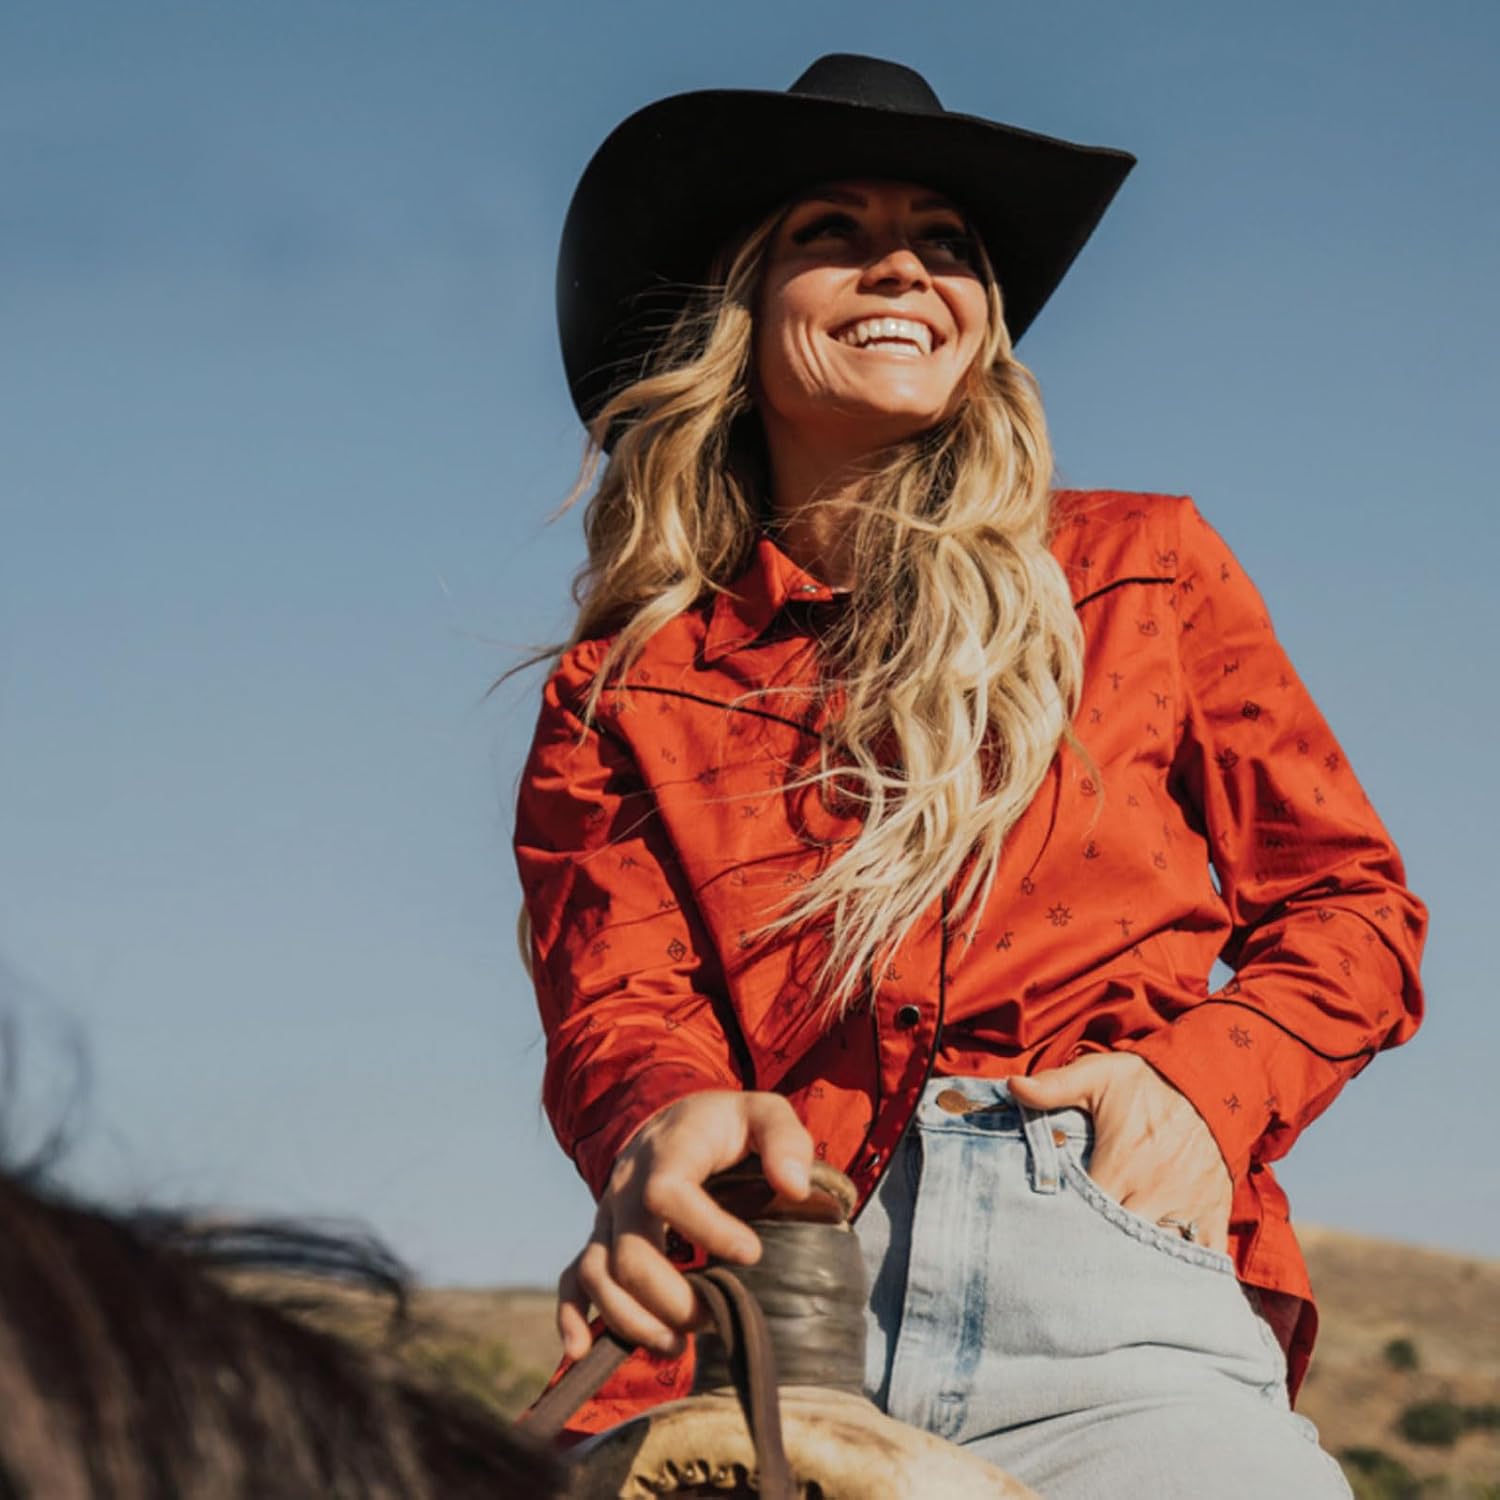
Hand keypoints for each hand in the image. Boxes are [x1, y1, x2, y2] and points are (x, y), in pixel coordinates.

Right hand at [556, 1090, 812, 1361]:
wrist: (671, 1121)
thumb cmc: (725, 1126)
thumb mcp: (763, 1113)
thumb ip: (785, 1141)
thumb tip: (795, 1188)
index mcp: (669, 1150)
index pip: (667, 1191)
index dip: (706, 1228)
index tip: (751, 1254)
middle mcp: (628, 1185)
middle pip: (630, 1249)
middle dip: (670, 1297)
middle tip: (713, 1318)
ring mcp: (609, 1215)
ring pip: (598, 1272)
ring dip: (632, 1319)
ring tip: (678, 1345)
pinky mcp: (600, 1239)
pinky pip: (573, 1277)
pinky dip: (572, 1316)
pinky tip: (580, 1351)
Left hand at [1007, 1053, 1232, 1252]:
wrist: (1211, 1080)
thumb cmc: (1148, 1082)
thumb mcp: (1098, 1075)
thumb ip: (1055, 1086)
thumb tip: (1013, 1087)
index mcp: (1122, 1163)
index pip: (1087, 1214)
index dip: (1068, 1228)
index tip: (1052, 1235)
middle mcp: (1155, 1191)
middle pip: (1121, 1243)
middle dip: (1100, 1254)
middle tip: (1079, 1264)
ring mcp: (1188, 1205)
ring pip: (1159, 1256)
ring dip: (1140, 1265)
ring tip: (1116, 1274)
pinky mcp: (1214, 1212)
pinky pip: (1205, 1257)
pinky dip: (1189, 1272)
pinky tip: (1167, 1279)